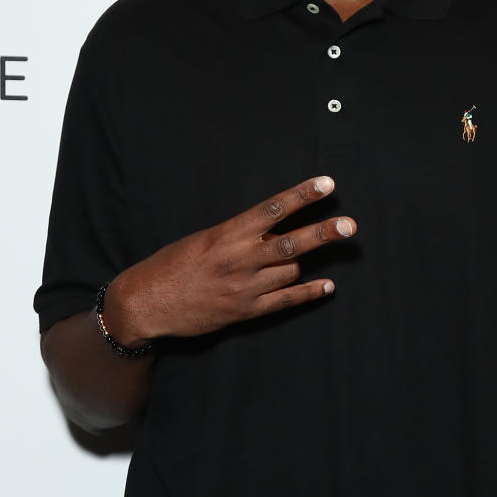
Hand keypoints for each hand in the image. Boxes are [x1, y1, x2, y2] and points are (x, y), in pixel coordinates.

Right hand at [104, 175, 354, 343]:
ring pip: (291, 270)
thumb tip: (271, 228)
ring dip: (303, 262)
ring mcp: (244, 288)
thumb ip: (237, 234)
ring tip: (312, 253)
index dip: (303, 195)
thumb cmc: (170, 266)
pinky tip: (327, 286)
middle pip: (292, 243)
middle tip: (350, 225)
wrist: (146, 304)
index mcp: (226, 234)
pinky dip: (309, 293)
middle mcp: (239, 260)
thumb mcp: (202, 239)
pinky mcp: (245, 312)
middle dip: (324, 233)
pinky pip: (286, 301)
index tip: (327, 184)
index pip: (273, 209)